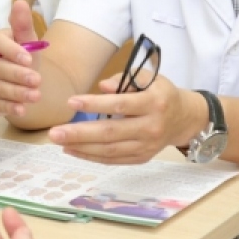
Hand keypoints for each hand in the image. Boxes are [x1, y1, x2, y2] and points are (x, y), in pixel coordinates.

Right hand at [0, 0, 41, 117]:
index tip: (29, 59)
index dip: (10, 50)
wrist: (18, 77)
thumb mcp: (27, 40)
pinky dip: (6, 107)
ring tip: (35, 96)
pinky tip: (21, 109)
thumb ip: (23, 24)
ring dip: (14, 93)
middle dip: (16, 75)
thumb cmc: (21, 55)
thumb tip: (20, 2)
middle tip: (37, 81)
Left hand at [46, 73, 203, 163]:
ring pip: (111, 150)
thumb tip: (101, 88)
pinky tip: (74, 150)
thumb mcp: (149, 77)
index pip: (121, 105)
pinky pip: (114, 160)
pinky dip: (92, 157)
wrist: (184, 118)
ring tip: (59, 141)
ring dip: (82, 148)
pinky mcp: (142, 158)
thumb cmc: (161, 93)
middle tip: (54, 132)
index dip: (95, 104)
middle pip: (111, 132)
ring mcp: (147, 146)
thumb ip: (124, 80)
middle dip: (80, 133)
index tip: (71, 102)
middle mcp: (151, 127)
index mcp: (154, 103)